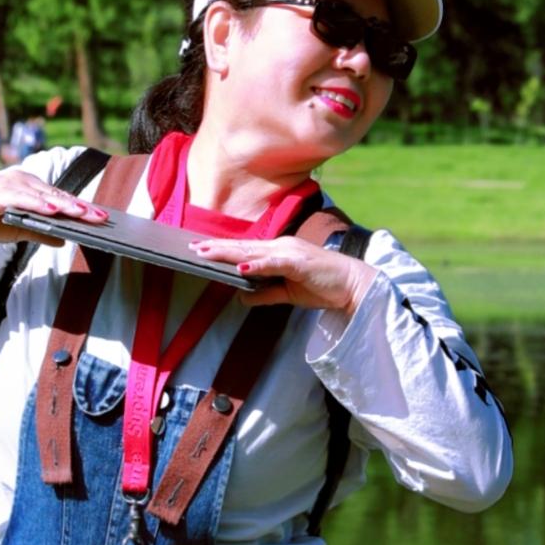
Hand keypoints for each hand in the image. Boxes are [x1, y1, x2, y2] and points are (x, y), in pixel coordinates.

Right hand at [0, 168, 106, 307]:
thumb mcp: (18, 229)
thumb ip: (40, 232)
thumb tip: (64, 240)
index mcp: (28, 187)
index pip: (60, 198)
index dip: (81, 207)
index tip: (101, 217)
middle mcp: (21, 181)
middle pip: (57, 195)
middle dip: (80, 207)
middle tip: (102, 217)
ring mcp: (9, 185)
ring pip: (43, 195)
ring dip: (64, 204)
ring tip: (83, 213)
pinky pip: (21, 198)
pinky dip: (38, 203)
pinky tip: (52, 210)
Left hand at [198, 236, 372, 318]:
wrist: (353, 286)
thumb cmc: (324, 286)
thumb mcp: (288, 293)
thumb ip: (266, 294)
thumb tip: (242, 297)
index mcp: (278, 253)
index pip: (245, 251)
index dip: (222, 251)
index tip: (201, 250)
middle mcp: (281, 247)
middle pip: (243, 248)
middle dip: (217, 248)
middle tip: (192, 248)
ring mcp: (290, 252)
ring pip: (253, 251)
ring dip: (228, 252)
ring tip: (206, 253)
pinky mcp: (299, 262)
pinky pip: (274, 262)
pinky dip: (257, 264)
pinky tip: (240, 266)